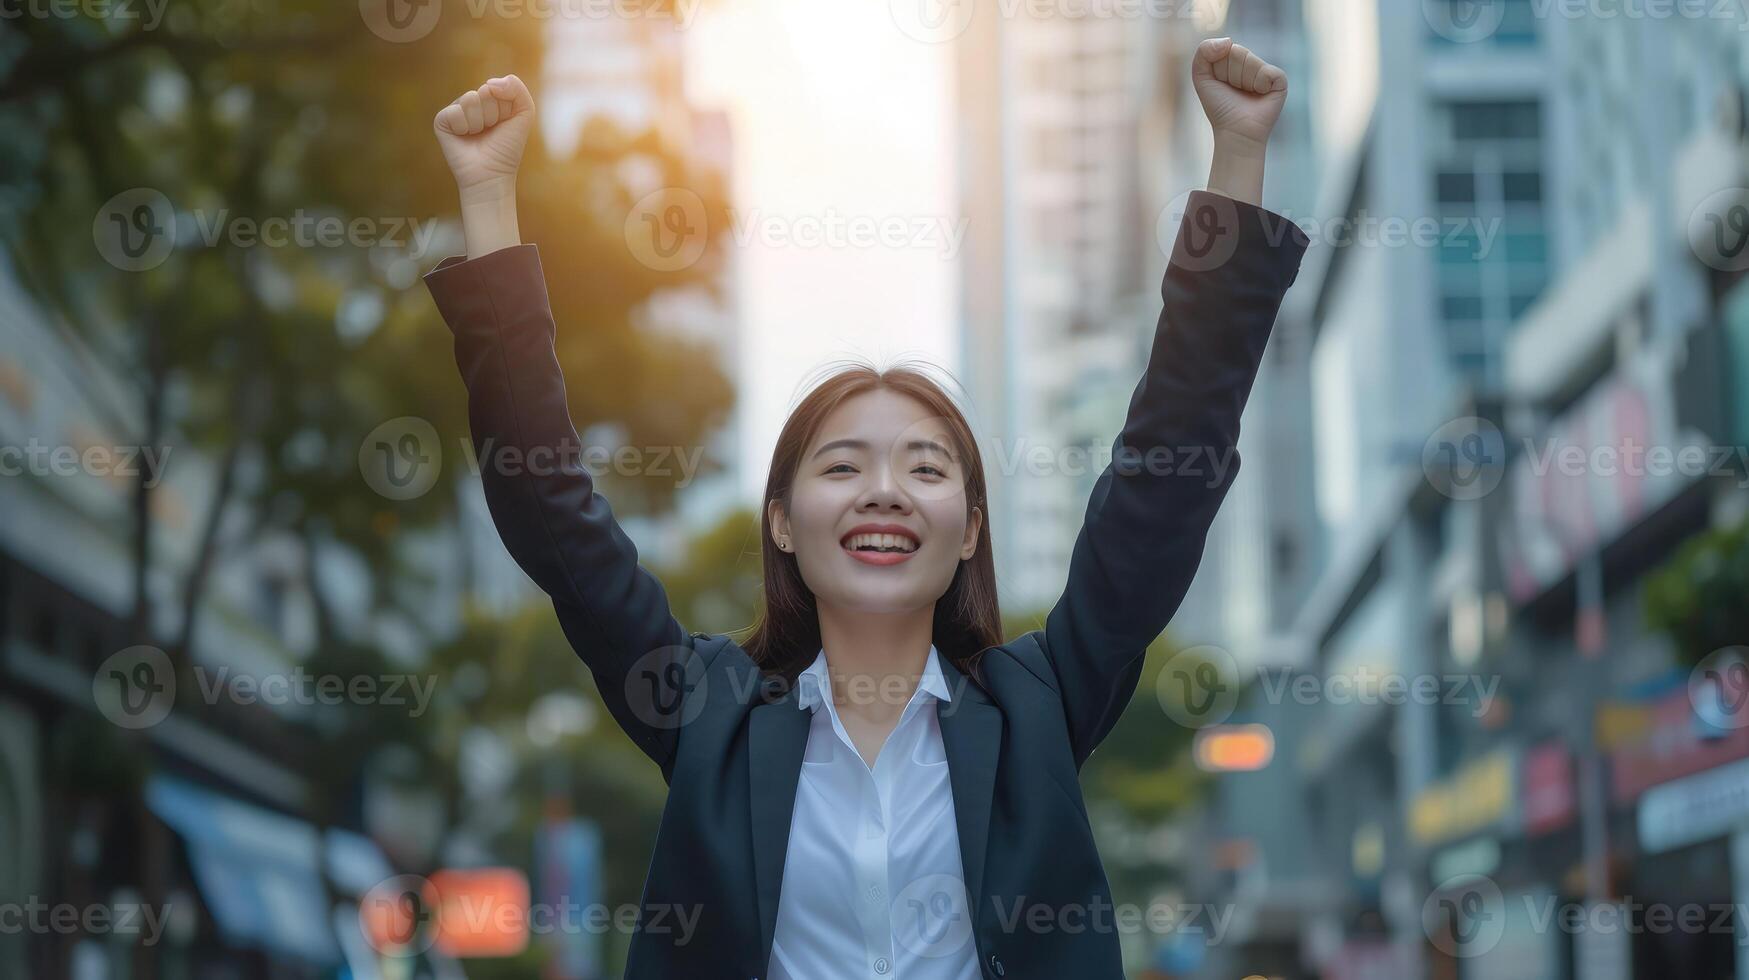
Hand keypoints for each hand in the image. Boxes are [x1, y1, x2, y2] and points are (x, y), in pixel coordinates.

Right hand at [434, 75, 535, 201]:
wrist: (492, 174)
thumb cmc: (507, 148)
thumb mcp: (524, 114)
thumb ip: (517, 89)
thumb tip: (490, 82)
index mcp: (490, 99)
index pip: (497, 87)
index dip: (505, 108)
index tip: (503, 124)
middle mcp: (472, 102)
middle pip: (484, 92)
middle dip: (493, 114)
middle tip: (490, 131)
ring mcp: (456, 110)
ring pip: (470, 100)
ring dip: (479, 122)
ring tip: (478, 135)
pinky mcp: (442, 121)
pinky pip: (455, 112)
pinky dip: (464, 127)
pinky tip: (464, 138)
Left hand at [1192, 38, 1286, 153]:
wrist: (1235, 131)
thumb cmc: (1219, 107)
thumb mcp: (1201, 77)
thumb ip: (1203, 52)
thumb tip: (1229, 41)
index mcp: (1235, 60)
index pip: (1226, 48)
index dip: (1219, 68)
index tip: (1221, 84)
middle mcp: (1252, 63)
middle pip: (1238, 52)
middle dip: (1230, 74)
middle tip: (1234, 91)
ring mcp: (1267, 71)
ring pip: (1251, 61)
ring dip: (1243, 81)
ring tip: (1246, 94)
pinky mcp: (1280, 81)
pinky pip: (1267, 71)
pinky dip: (1259, 84)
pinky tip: (1260, 95)